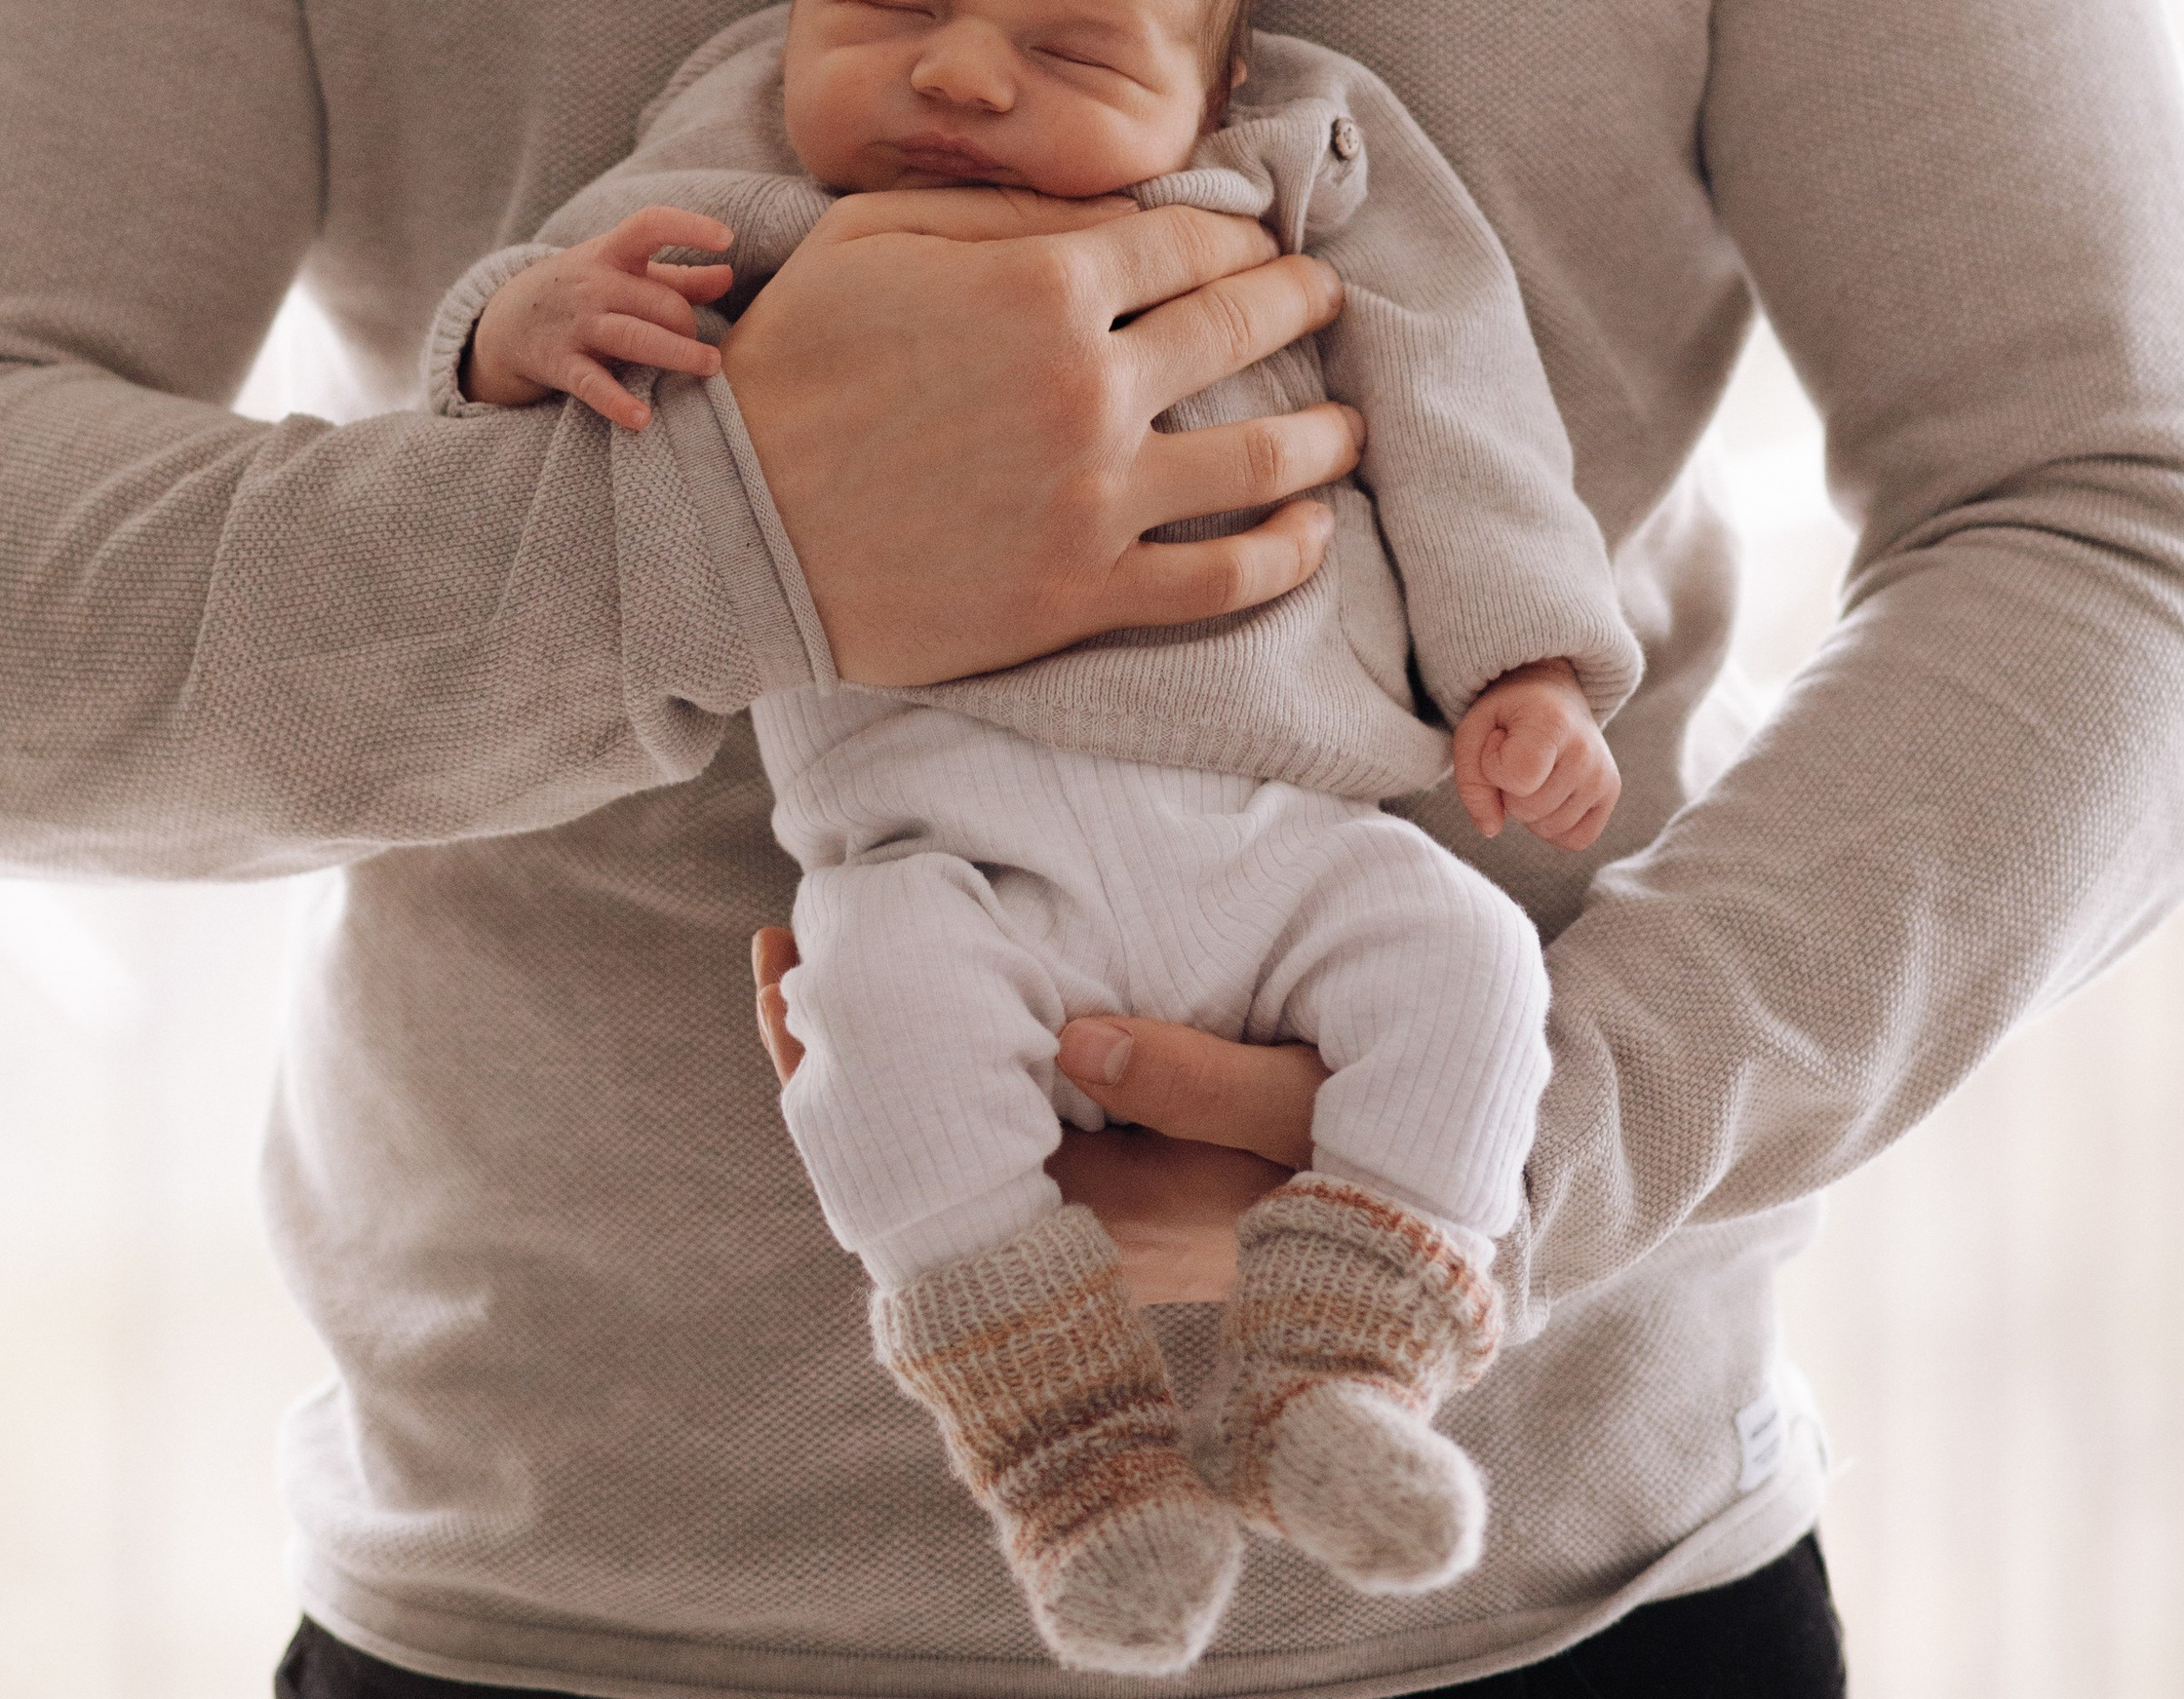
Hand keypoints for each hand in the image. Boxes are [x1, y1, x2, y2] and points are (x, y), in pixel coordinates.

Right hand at [463, 209, 734, 425]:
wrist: (502, 321)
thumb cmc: (581, 291)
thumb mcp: (620, 272)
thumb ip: (676, 277)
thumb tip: (728, 276)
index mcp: (610, 254)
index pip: (648, 226)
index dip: (687, 227)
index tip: (725, 237)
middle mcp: (592, 285)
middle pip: (655, 300)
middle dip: (687, 324)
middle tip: (703, 351)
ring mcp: (575, 325)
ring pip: (632, 336)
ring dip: (675, 352)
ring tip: (711, 366)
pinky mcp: (559, 364)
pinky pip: (591, 384)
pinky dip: (616, 402)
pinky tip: (642, 418)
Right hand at [720, 187, 1361, 682]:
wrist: (728, 524)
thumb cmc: (791, 363)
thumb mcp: (875, 235)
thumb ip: (1005, 210)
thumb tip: (1115, 210)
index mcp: (1044, 284)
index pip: (1189, 244)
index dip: (1239, 236)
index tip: (1260, 243)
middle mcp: (1090, 386)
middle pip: (1241, 329)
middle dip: (1299, 306)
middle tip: (1324, 302)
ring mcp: (1096, 498)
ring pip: (1262, 461)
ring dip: (1323, 437)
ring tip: (1348, 427)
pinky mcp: (1081, 593)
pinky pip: (1220, 581)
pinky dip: (1286, 556)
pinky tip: (1313, 535)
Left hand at [753, 931, 1321, 1305]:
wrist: (1410, 1216)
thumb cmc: (1355, 1147)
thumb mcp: (1292, 1102)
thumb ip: (1192, 1078)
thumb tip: (1073, 1034)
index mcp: (1099, 1225)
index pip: (929, 1168)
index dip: (843, 1088)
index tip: (789, 995)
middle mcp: (1066, 1231)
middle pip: (907, 1155)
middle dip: (830, 1060)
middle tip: (773, 951)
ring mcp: (1072, 1209)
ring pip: (932, 1136)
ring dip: (869, 1050)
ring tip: (800, 952)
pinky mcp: (1088, 1178)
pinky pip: (975, 1124)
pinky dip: (924, 1055)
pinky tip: (903, 978)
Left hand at [1450, 657, 1618, 849]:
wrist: (1552, 693)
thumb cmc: (1509, 713)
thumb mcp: (1473, 731)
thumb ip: (1471, 783)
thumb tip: (1491, 830)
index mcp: (1553, 723)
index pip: (1516, 779)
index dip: (1493, 767)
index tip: (1501, 740)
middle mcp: (1586, 751)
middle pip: (1528, 808)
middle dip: (1509, 789)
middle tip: (1518, 753)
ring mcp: (1603, 775)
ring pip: (1548, 828)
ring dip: (1529, 806)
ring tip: (1536, 767)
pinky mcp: (1611, 794)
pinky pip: (1575, 840)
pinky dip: (1553, 826)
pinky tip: (1549, 793)